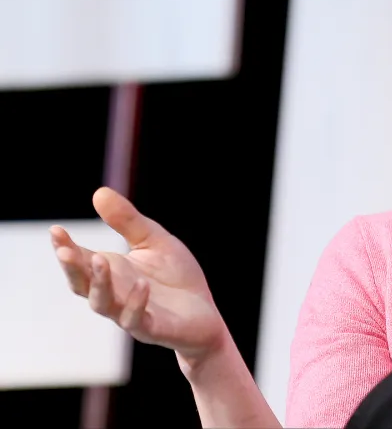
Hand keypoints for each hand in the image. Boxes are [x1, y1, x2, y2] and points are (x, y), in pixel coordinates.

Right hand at [50, 187, 226, 366]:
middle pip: (83, 285)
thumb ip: (128, 221)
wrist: (205, 315)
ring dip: (100, 284)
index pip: (80, 261)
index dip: (66, 248)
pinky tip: (142, 284)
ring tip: (101, 259)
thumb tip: (99, 192)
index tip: (56, 230)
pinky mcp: (152, 329)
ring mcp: (130, 314)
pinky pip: (137, 320)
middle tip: (64, 250)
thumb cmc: (176, 277)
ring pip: (104, 304)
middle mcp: (114, 295)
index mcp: (111, 273)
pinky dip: (136, 303)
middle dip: (73, 268)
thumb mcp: (154, 241)